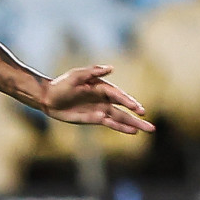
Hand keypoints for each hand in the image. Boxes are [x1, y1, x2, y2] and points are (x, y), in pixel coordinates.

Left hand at [39, 65, 154, 135]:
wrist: (48, 97)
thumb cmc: (61, 84)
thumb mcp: (76, 76)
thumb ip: (93, 72)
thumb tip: (111, 68)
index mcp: (102, 88)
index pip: (119, 96)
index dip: (129, 102)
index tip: (138, 109)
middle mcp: (104, 99)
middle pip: (124, 109)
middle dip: (137, 116)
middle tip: (151, 125)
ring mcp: (100, 110)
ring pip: (120, 118)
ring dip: (132, 124)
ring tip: (147, 130)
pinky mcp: (93, 119)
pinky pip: (109, 123)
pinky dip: (120, 127)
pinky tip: (131, 131)